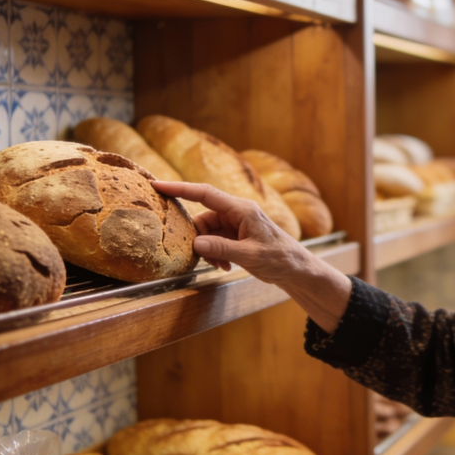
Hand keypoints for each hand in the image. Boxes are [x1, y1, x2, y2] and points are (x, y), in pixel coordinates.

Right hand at [151, 181, 302, 282]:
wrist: (296, 269)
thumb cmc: (280, 258)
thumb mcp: (250, 255)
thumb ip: (222, 248)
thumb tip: (196, 244)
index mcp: (242, 209)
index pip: (205, 193)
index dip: (180, 188)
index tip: (157, 185)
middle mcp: (237, 212)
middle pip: (203, 217)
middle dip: (198, 238)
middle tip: (199, 257)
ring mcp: (237, 223)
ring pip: (207, 231)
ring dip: (208, 249)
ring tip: (220, 265)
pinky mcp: (237, 235)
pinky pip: (215, 240)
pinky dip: (215, 253)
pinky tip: (224, 266)